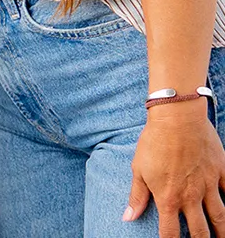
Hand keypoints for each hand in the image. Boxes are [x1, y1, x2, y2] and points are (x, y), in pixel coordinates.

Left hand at [123, 104, 224, 235]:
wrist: (176, 117)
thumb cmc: (154, 141)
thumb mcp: (138, 168)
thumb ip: (137, 195)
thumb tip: (128, 217)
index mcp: (168, 197)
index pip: (170, 232)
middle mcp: (191, 196)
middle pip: (200, 231)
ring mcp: (208, 184)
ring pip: (220, 216)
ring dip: (222, 231)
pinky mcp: (220, 170)